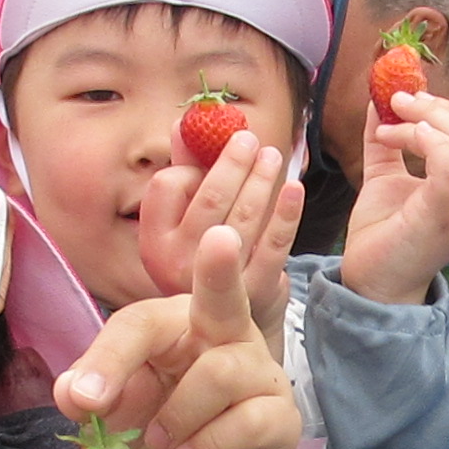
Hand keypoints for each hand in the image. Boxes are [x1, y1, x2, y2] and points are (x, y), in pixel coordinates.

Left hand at [54, 225, 301, 448]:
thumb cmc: (153, 432)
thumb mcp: (113, 414)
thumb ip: (90, 397)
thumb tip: (74, 391)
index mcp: (179, 325)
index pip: (142, 323)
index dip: (108, 358)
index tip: (82, 399)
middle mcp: (226, 337)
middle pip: (223, 295)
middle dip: (220, 268)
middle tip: (219, 239)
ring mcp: (259, 374)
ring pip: (222, 373)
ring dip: (179, 415)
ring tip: (163, 441)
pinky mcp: (280, 418)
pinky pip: (248, 421)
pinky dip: (206, 445)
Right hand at [137, 130, 303, 345]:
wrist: (225, 326)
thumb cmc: (202, 261)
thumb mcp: (182, 221)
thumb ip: (184, 172)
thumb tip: (184, 122)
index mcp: (154, 242)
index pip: (167, 186)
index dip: (189, 165)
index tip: (207, 155)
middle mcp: (178, 262)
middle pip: (210, 197)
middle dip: (233, 161)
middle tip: (249, 139)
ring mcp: (218, 278)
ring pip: (245, 215)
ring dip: (262, 178)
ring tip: (271, 154)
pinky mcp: (255, 289)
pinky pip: (274, 243)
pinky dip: (287, 212)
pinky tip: (294, 188)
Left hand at [338, 91, 448, 306]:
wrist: (373, 285)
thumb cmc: (383, 237)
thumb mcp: (384, 179)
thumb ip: (386, 145)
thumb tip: (375, 103)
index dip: (435, 107)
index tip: (399, 97)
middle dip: (428, 107)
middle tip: (393, 98)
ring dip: (419, 120)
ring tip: (387, 122)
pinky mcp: (446, 215)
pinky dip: (427, 141)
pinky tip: (399, 134)